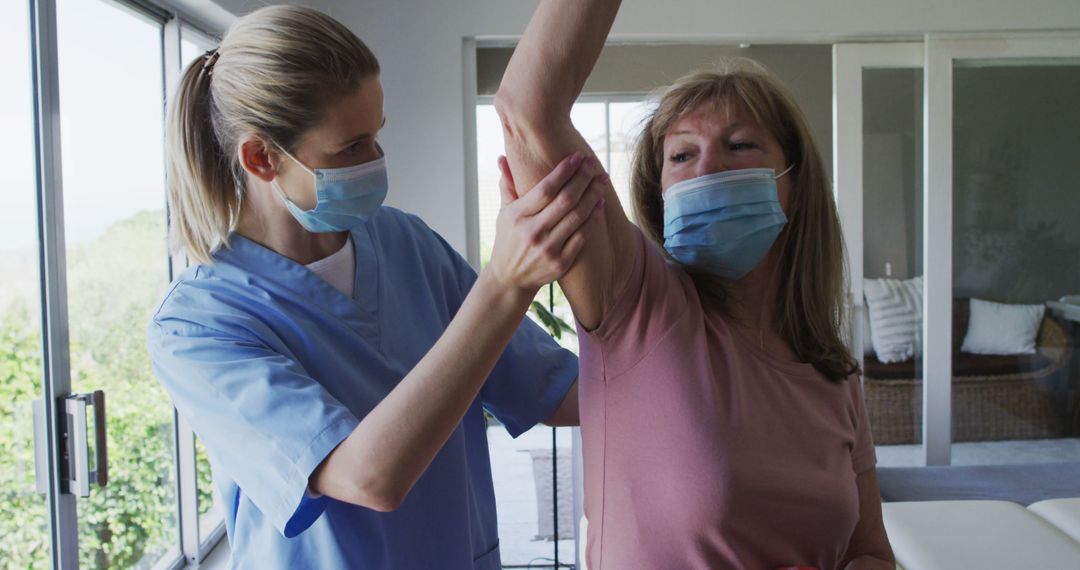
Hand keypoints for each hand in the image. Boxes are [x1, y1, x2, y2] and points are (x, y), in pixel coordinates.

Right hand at [488, 152, 605, 292]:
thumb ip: (508, 185)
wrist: (510, 279)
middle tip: (595, 164)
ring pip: (578, 216)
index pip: (545, 189)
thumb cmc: (508, 240)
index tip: (578, 157)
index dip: (564, 171)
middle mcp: (533, 232)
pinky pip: (583, 236)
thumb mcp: (504, 213)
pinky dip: (593, 218)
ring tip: (602, 180)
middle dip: (583, 178)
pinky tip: (600, 204)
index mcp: (517, 216)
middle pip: (566, 200)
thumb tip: (503, 157)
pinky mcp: (560, 263)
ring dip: (593, 195)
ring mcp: (548, 249)